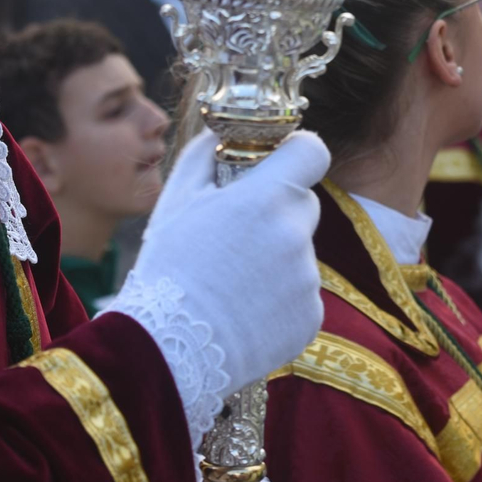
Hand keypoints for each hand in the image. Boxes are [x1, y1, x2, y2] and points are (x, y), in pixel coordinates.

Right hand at [127, 129, 328, 394]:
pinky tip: (245, 310)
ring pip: (300, 252)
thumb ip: (203, 155)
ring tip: (234, 282)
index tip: (282, 163)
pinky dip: (280, 298)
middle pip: (304, 205)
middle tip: (239, 234)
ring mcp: (307, 279)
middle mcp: (295, 234)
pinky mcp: (311, 317)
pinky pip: (301, 293)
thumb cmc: (168, 268)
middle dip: (278, 211)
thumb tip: (218, 134)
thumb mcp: (176, 200)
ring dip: (277, 258)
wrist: (168, 348)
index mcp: (266, 197)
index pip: (313, 152)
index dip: (297, 154)